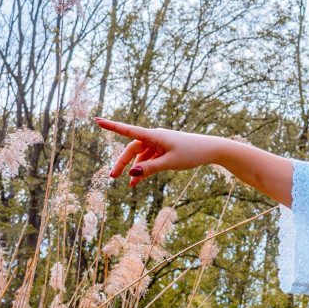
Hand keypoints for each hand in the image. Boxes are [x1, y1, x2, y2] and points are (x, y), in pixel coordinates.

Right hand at [100, 119, 230, 183]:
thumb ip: (150, 168)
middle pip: (132, 149)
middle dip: (122, 163)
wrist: (212, 150)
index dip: (111, 126)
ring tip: (131, 186)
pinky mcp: (165, 149)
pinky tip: (139, 181)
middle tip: (112, 178)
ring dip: (135, 169)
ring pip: (141, 156)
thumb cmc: (192, 153)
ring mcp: (160, 143)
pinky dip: (145, 168)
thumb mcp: (170, 163)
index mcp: (154, 135)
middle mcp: (154, 137)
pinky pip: (150, 159)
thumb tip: (131, 173)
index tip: (96, 121)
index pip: (128, 130)